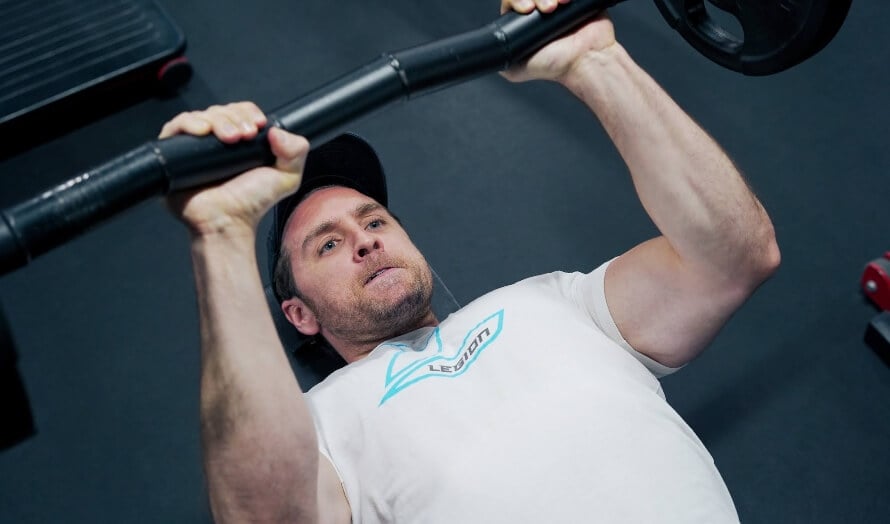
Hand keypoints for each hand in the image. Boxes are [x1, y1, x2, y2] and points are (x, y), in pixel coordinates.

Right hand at [160, 102, 308, 237]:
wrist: (227, 222)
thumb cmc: (252, 204)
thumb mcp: (287, 177)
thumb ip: (296, 151)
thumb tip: (276, 131)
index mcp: (240, 142)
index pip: (240, 112)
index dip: (248, 113)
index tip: (258, 126)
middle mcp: (216, 142)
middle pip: (222, 110)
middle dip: (235, 117)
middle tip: (245, 136)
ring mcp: (195, 147)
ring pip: (202, 115)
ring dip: (218, 119)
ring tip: (230, 138)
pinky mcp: (173, 153)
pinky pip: (176, 127)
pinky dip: (190, 123)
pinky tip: (203, 131)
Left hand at [499, 0, 615, 82]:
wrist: (585, 60)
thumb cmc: (555, 66)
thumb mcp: (515, 69)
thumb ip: (498, 59)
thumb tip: (484, 53)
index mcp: (523, 24)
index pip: (512, 1)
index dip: (516, 0)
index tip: (526, 9)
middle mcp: (538, 12)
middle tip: (543, 9)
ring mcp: (557, 4)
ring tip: (556, 7)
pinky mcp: (574, 0)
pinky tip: (565, 1)